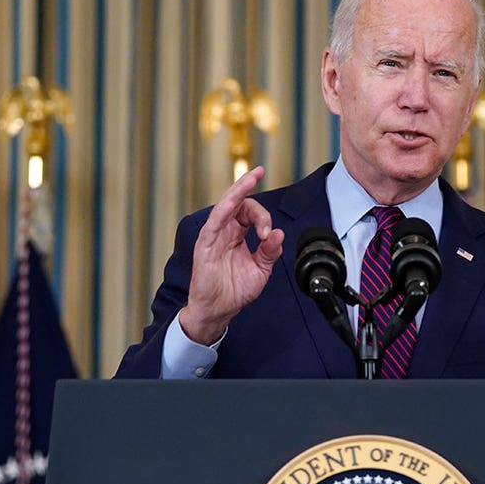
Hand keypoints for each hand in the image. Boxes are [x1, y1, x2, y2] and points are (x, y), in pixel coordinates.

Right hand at [180, 166, 284, 343]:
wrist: (219, 311)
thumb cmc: (236, 290)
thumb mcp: (260, 270)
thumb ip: (270, 252)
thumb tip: (279, 234)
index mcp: (237, 234)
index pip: (249, 212)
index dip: (263, 218)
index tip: (268, 235)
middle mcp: (224, 231)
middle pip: (236, 202)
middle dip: (247, 184)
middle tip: (258, 172)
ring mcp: (214, 237)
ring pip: (224, 206)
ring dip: (237, 191)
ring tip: (250, 179)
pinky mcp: (206, 247)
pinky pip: (213, 225)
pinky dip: (222, 212)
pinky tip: (230, 204)